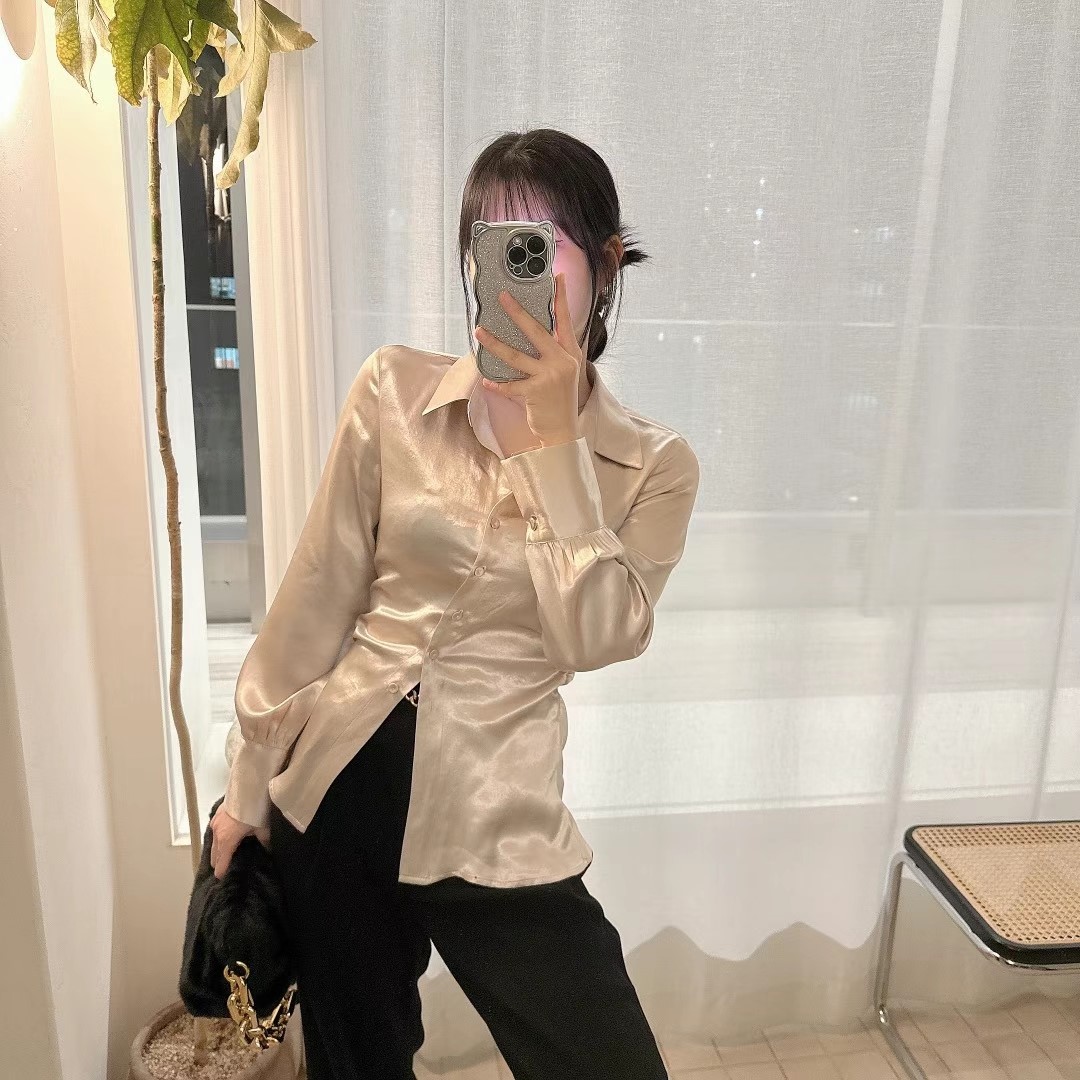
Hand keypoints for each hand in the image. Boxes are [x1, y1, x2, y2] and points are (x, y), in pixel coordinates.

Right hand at [210, 804, 269, 879]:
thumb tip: (269, 851)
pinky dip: (217, 838)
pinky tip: (222, 837)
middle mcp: (217, 833)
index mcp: (227, 840)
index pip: (222, 861)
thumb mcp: (262, 828)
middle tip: (221, 869)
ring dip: (216, 850)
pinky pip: (215, 830)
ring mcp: (216, 822)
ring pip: (213, 842)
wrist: (248, 787)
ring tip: (220, 856)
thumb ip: (264, 841)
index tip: (220, 879)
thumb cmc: (255, 810)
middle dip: (217, 862)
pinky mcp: (217, 814)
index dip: (222, 871)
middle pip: (215, 853)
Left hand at [473, 271, 581, 447]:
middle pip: (536, 331)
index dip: (560, 298)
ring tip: (479, 332)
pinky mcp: (536, 392)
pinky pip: (509, 385)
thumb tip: (529, 333)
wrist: (562, 430)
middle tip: (502, 297)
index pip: (565, 320)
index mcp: (570, 353)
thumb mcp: (563, 372)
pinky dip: (497, 383)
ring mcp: (549, 376)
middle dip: (517, 312)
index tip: (555, 277)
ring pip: (515, 356)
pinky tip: (486, 380)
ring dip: (494, 344)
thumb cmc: (558, 400)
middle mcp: (562, 361)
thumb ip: (553, 353)